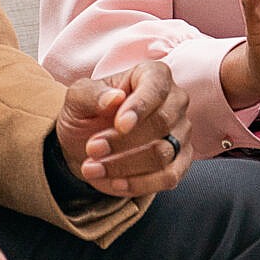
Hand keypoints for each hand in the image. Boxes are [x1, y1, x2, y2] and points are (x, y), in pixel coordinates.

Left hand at [54, 63, 191, 197]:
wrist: (88, 146)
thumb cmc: (87, 113)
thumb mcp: (77, 99)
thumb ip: (92, 94)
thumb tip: (114, 98)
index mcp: (153, 75)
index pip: (156, 87)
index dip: (140, 107)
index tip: (119, 124)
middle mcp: (174, 101)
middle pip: (161, 123)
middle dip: (123, 141)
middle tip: (92, 148)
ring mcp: (181, 133)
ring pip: (163, 153)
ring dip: (125, 164)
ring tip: (93, 167)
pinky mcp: (180, 161)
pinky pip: (169, 176)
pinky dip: (140, 183)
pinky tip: (116, 182)